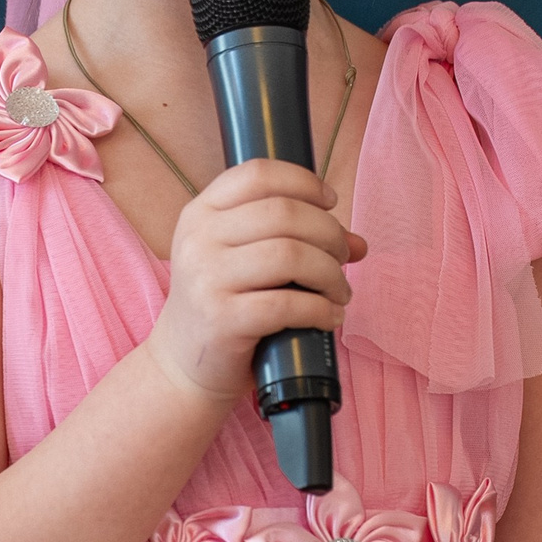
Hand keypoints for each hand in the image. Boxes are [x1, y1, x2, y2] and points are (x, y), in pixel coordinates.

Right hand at [145, 157, 366, 407]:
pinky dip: (321, 309)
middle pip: (284, 213)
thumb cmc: (224, 307)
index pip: (257, 174)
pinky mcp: (222, 320)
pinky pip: (288, 304)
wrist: (184, 367)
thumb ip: (293, 240)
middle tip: (343, 257)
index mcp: (200, 213)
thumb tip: (358, 244)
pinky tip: (331, 316)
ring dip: (330, 273)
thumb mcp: (244, 263)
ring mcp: (206, 279)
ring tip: (340, 290)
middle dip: (329, 233)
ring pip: (290, 255)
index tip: (330, 204)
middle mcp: (199, 239)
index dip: (303, 182)